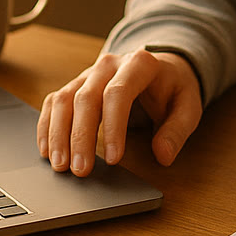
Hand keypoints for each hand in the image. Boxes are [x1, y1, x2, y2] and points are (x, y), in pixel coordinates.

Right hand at [37, 48, 201, 176]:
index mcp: (140, 64)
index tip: (112, 159)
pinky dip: (48, 126)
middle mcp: (110, 64)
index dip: (113, 127)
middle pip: (86, 98)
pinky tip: (47, 151)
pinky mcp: (76, 85)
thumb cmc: (173, 89)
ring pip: (64, 99)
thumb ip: (177, 130)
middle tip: (80, 171)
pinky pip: (54, 102)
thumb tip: (163, 155)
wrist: (162, 68)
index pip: (119, 93)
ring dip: (58, 134)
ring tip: (60, 166)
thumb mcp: (189, 106)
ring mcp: (89, 73)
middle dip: (81, 137)